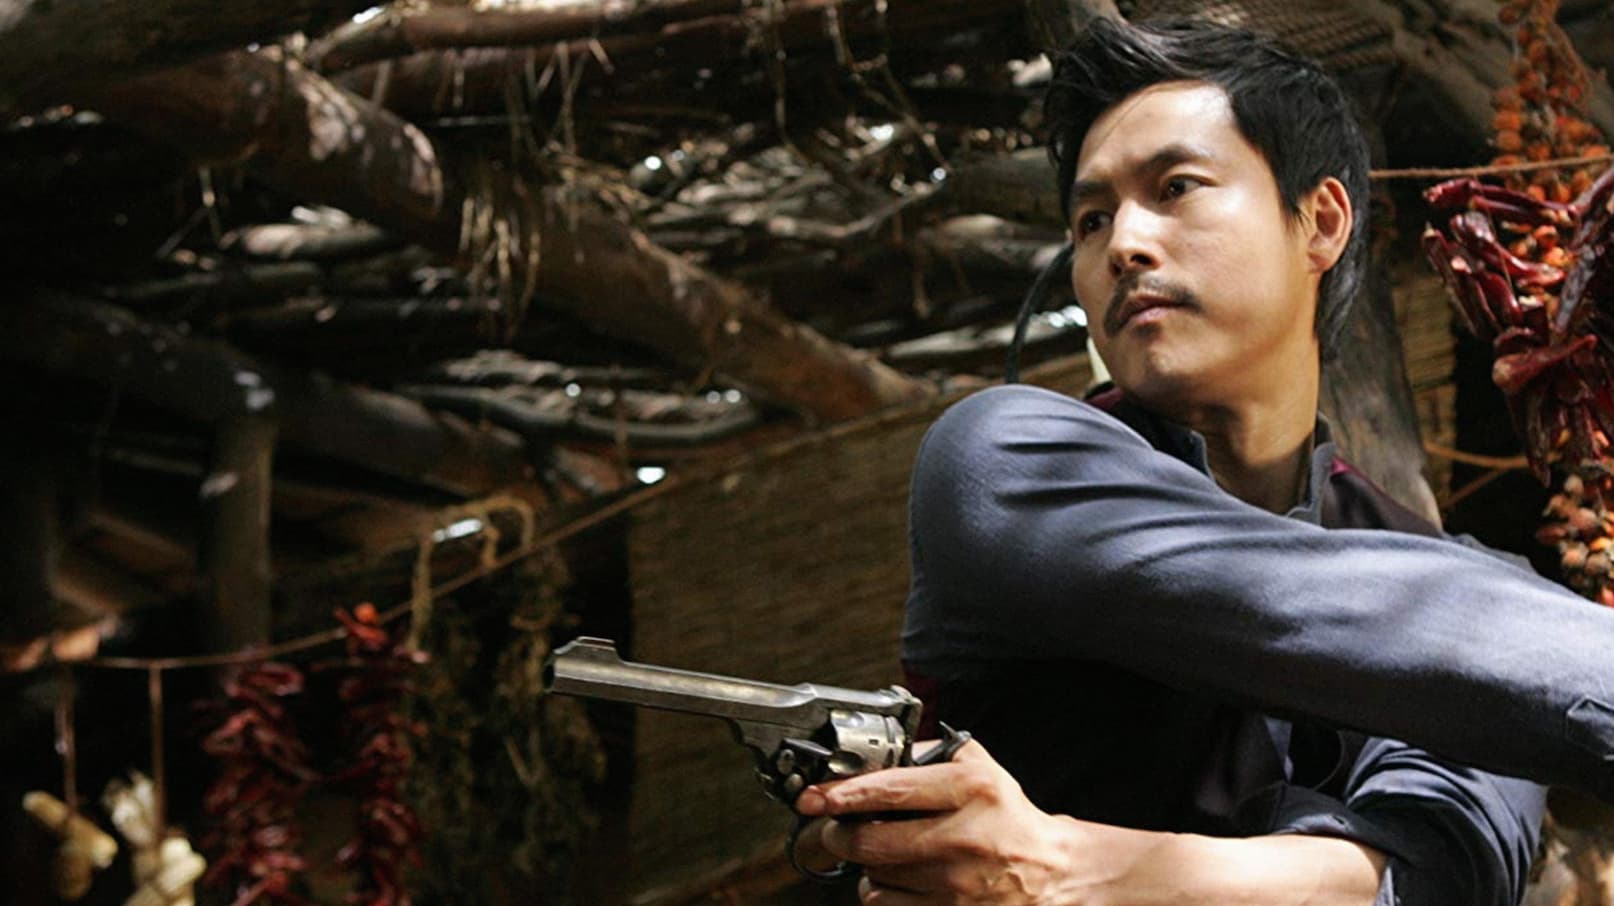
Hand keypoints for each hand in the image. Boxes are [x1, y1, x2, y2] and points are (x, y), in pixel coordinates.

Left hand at [793, 739, 1178, 904]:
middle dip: (840, 833)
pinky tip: (898, 876)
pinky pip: (887, 904)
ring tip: (884, 850)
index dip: (845, 793)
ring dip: (866, 863)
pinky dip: (881, 890)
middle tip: (836, 825)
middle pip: (870, 841)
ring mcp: (956, 884)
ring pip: (874, 876)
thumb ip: (934, 752)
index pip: (891, 790)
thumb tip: (877, 749)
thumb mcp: (983, 770)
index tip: (816, 795)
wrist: (1052, 875)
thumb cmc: (1011, 819)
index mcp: (971, 791)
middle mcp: (963, 838)